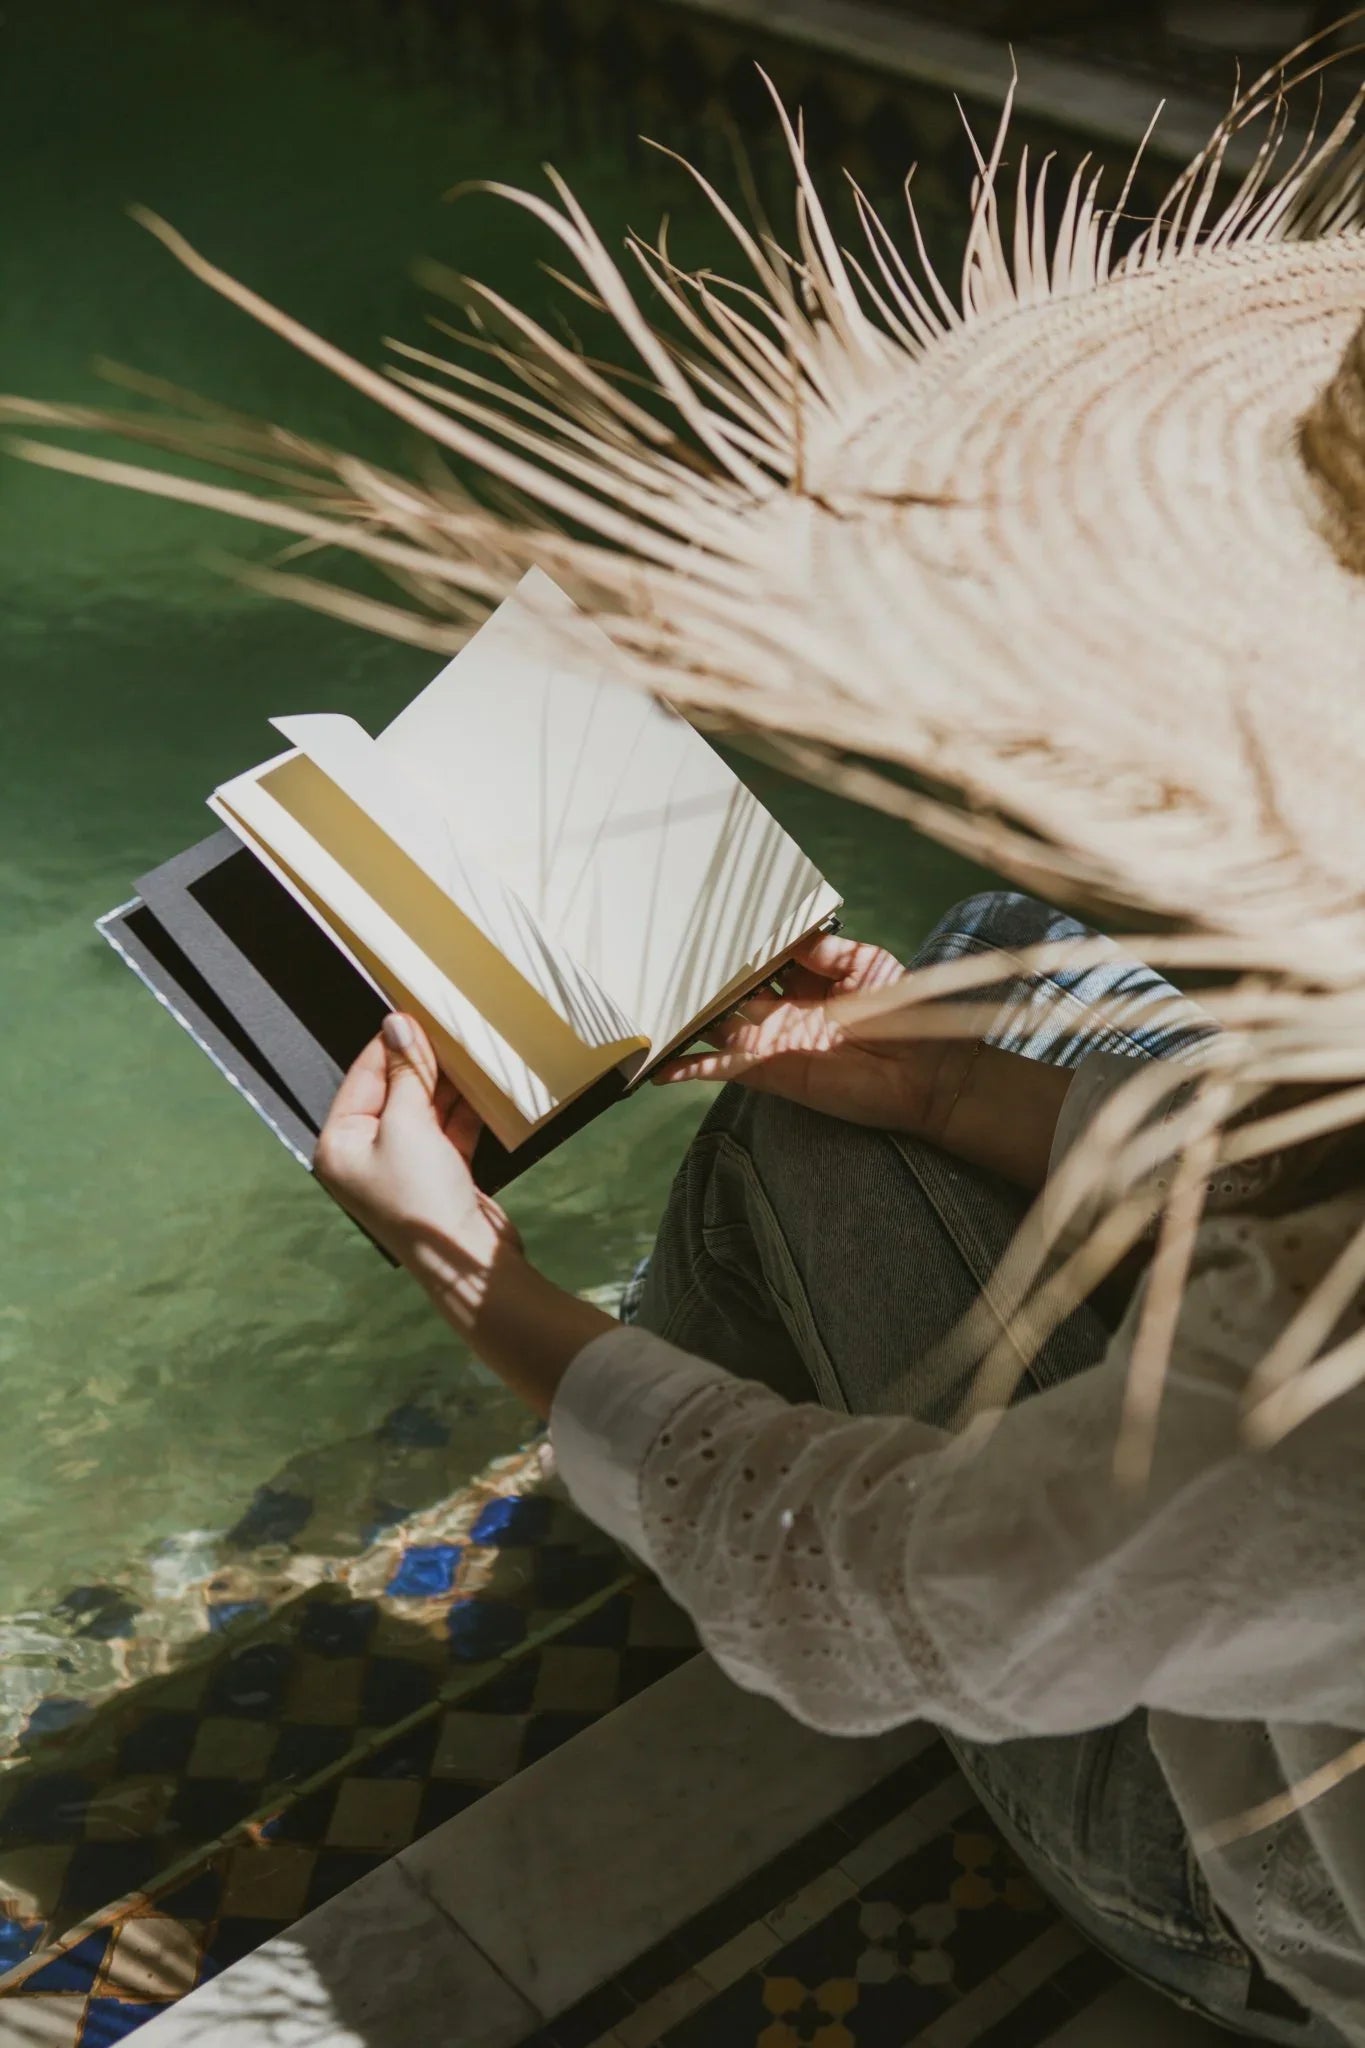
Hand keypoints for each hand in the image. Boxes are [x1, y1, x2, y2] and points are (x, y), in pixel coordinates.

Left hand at [315, 1014, 520, 1321]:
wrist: (465, 1261)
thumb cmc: (422, 1197)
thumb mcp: (408, 1125)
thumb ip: (405, 1073)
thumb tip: (398, 1025)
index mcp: (339, 1144)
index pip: (363, 1077)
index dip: (390, 1045)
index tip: (414, 1014)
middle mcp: (365, 1154)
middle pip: (393, 1091)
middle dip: (421, 1063)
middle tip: (447, 1028)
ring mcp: (403, 1164)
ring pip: (423, 1108)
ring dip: (445, 1083)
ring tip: (467, 1050)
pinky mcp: (438, 1172)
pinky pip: (447, 1128)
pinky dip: (463, 1108)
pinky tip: (481, 1084)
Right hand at [652, 933, 946, 1132]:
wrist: (920, 1072)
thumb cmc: (903, 1015)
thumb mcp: (867, 964)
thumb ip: (824, 950)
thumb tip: (786, 932)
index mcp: (804, 981)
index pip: (760, 960)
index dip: (737, 946)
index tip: (707, 926)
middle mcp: (781, 1010)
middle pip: (730, 990)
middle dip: (703, 976)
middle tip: (666, 955)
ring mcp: (768, 1041)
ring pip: (715, 1025)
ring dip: (686, 1018)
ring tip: (649, 1003)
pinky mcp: (765, 1070)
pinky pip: (718, 1069)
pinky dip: (688, 1069)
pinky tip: (658, 1069)